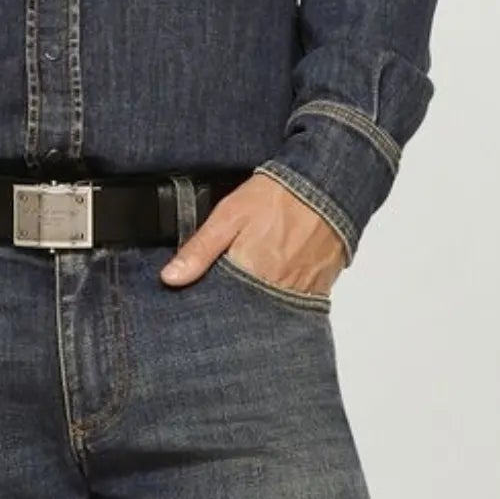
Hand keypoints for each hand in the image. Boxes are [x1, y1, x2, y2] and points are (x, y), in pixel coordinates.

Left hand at [158, 172, 347, 297]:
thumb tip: (170, 278)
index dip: (212, 305)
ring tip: (253, 288)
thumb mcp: (228, 216)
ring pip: (272, 313)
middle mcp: (277, 289)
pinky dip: (285, 300)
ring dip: (260, 306)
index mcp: (250, 274)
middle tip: (231, 291)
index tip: (205, 301)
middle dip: (236, 308)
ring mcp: (300, 292)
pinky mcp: (319, 289)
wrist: (329, 185)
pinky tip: (277, 285)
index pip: (222, 307)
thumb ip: (199, 250)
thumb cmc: (279, 196)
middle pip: (248, 313)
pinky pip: (297, 305)